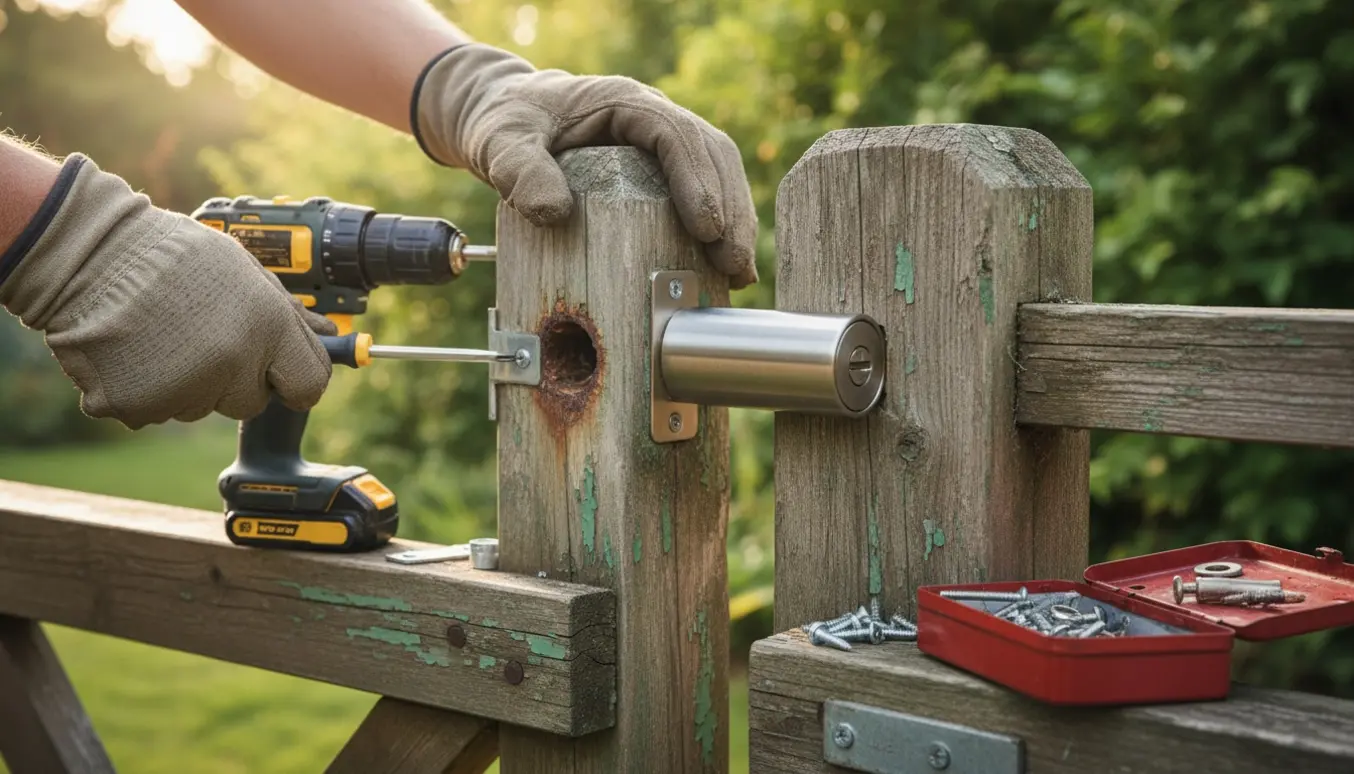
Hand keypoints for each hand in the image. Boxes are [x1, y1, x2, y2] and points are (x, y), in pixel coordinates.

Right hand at [0, 154, 336, 428]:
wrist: (89, 251)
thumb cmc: (170, 254)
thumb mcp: (242, 270)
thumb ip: (288, 312)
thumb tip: (327, 335)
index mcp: (266, 327)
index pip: (309, 385)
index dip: (296, 381)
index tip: (282, 376)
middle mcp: (231, 364)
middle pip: (251, 403)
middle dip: (235, 378)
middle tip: (201, 336)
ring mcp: (182, 389)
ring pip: (200, 406)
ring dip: (187, 381)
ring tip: (161, 333)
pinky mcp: (136, 406)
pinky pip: (154, 411)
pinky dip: (143, 388)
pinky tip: (133, 349)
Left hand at [412, 43, 758, 288]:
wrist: (509, 117)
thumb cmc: (508, 124)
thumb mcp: (501, 143)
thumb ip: (519, 171)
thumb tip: (553, 212)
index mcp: (623, 102)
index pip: (675, 134)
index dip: (696, 179)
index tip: (706, 228)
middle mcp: (653, 118)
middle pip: (712, 155)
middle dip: (729, 209)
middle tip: (732, 262)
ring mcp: (663, 144)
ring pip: (719, 173)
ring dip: (735, 221)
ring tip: (740, 272)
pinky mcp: (665, 171)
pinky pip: (706, 191)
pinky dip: (722, 227)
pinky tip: (727, 269)